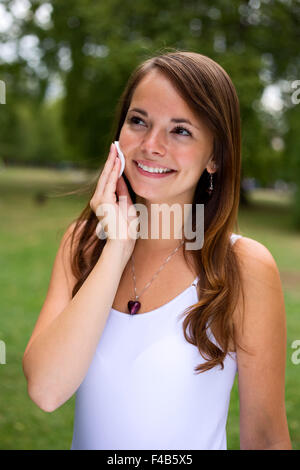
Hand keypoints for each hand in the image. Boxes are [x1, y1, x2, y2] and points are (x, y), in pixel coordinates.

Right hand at [90, 143, 138, 258]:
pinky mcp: (103, 201)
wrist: (122, 242)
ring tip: (116, 149)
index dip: (113, 167)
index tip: (117, 155)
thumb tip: (121, 178)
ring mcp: (98, 200)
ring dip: (112, 162)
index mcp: (103, 201)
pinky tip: (118, 161)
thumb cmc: (126, 229)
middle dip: (111, 160)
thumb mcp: (127, 206)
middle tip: (115, 146)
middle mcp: (98, 200)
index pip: (108, 180)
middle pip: (105, 176)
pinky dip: (114, 171)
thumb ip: (123, 192)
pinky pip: (109, 182)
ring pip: (106, 177)